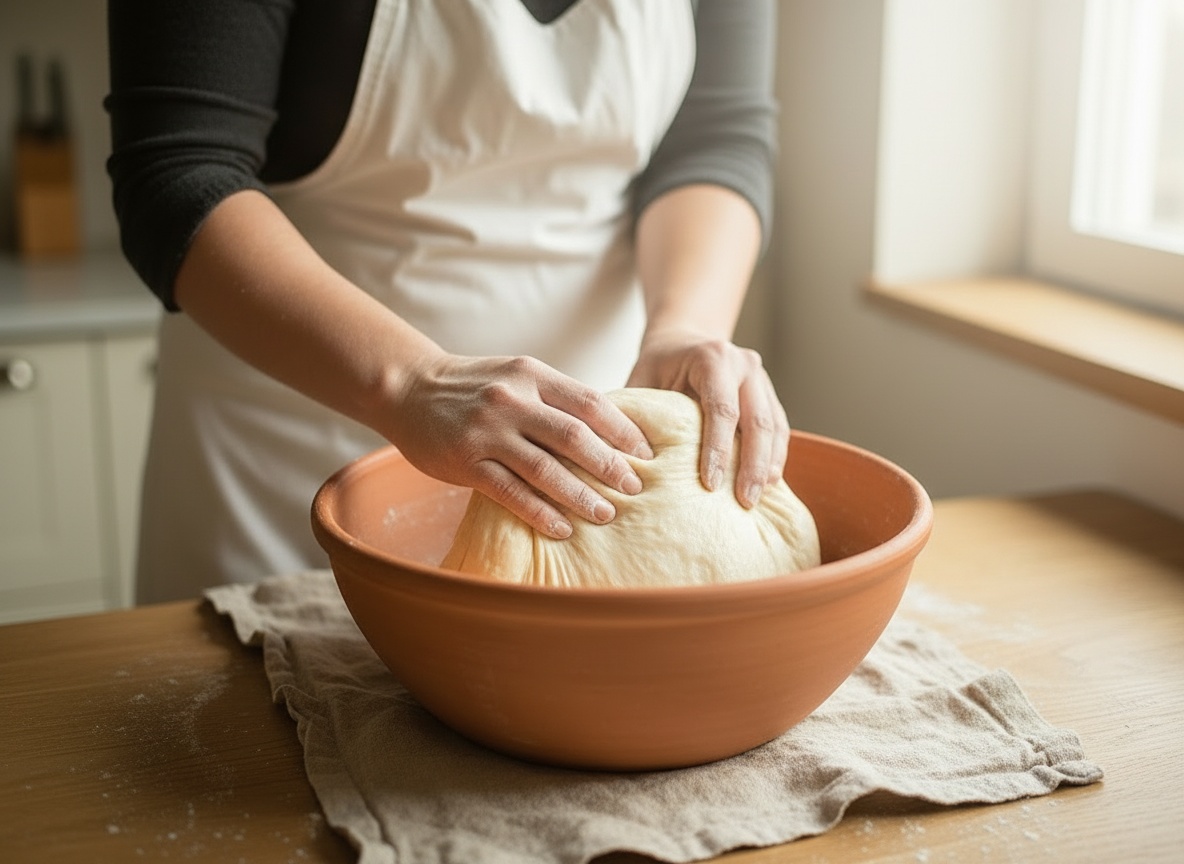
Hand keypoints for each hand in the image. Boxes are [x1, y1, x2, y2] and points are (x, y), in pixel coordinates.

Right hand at [383, 353, 653, 538]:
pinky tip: (562, 528)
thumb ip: (555, 398)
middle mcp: (512, 400)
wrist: (409, 388)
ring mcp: (487, 432)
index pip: (590, 402)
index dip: (623, 430)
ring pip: (545, 469)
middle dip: (610, 466)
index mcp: (531, 374)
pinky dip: (540, 513)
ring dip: (580, 495)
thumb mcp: (517, 376)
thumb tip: (609, 432)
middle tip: (635, 487)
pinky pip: (511, 493)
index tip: (646, 453)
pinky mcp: (465, 462)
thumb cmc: (474, 387)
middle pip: (573, 437)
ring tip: (606, 514)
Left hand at [627, 330, 787, 507]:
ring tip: (757, 499)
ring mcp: (761, 378)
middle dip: (752, 464)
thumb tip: (621, 458)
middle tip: (744, 501)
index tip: (710, 484)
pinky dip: (775, 456)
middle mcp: (744, 364)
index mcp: (713, 358)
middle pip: (757, 420)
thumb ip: (634, 413)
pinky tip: (768, 483)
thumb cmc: (657, 367)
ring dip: (768, 465)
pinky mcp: (770, 394)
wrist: (683, 342)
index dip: (718, 448)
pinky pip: (780, 428)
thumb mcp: (640, 382)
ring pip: (774, 426)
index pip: (721, 408)